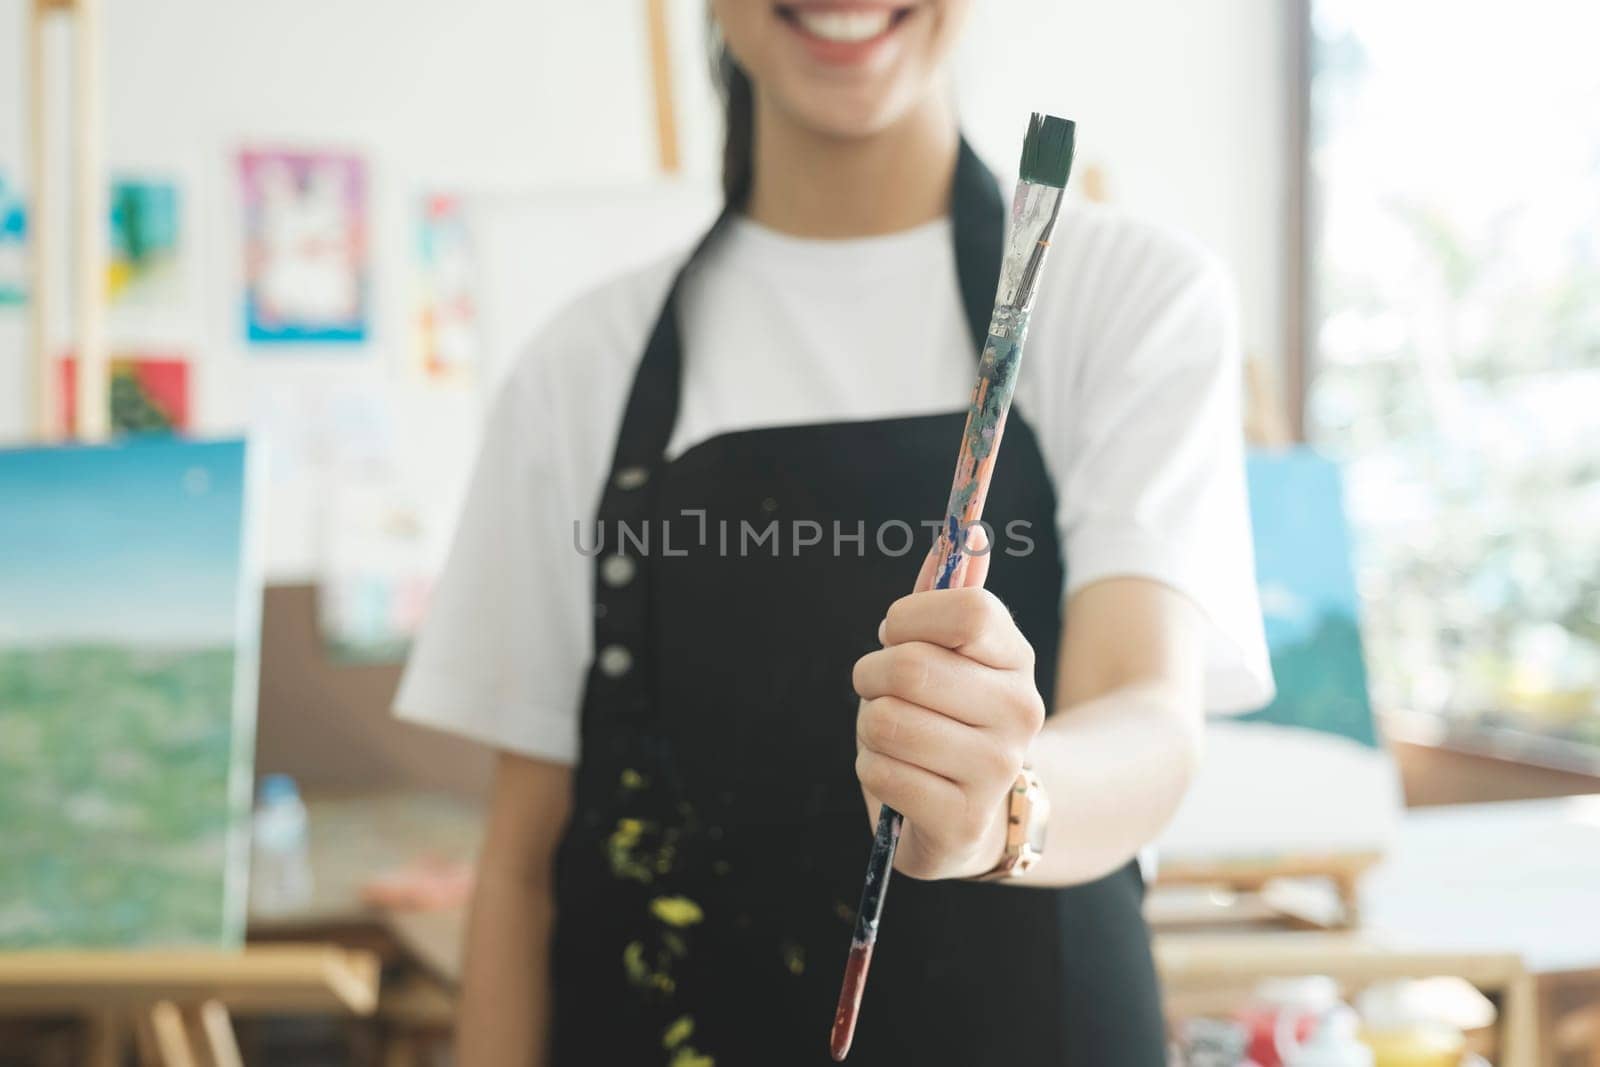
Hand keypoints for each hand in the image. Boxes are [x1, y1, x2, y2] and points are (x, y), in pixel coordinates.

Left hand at [851, 542, 1045, 879]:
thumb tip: (967, 532)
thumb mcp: (951, 655)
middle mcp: (1020, 712)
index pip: (969, 611)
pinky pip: (880, 773)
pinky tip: (900, 777)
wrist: (976, 816)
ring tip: (893, 737)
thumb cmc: (946, 716)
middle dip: (871, 674)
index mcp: (1017, 659)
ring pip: (885, 722)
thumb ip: (947, 595)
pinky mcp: (962, 821)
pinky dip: (873, 770)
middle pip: (910, 667)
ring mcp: (996, 771)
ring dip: (868, 727)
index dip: (911, 617)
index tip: (897, 634)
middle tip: (879, 688)